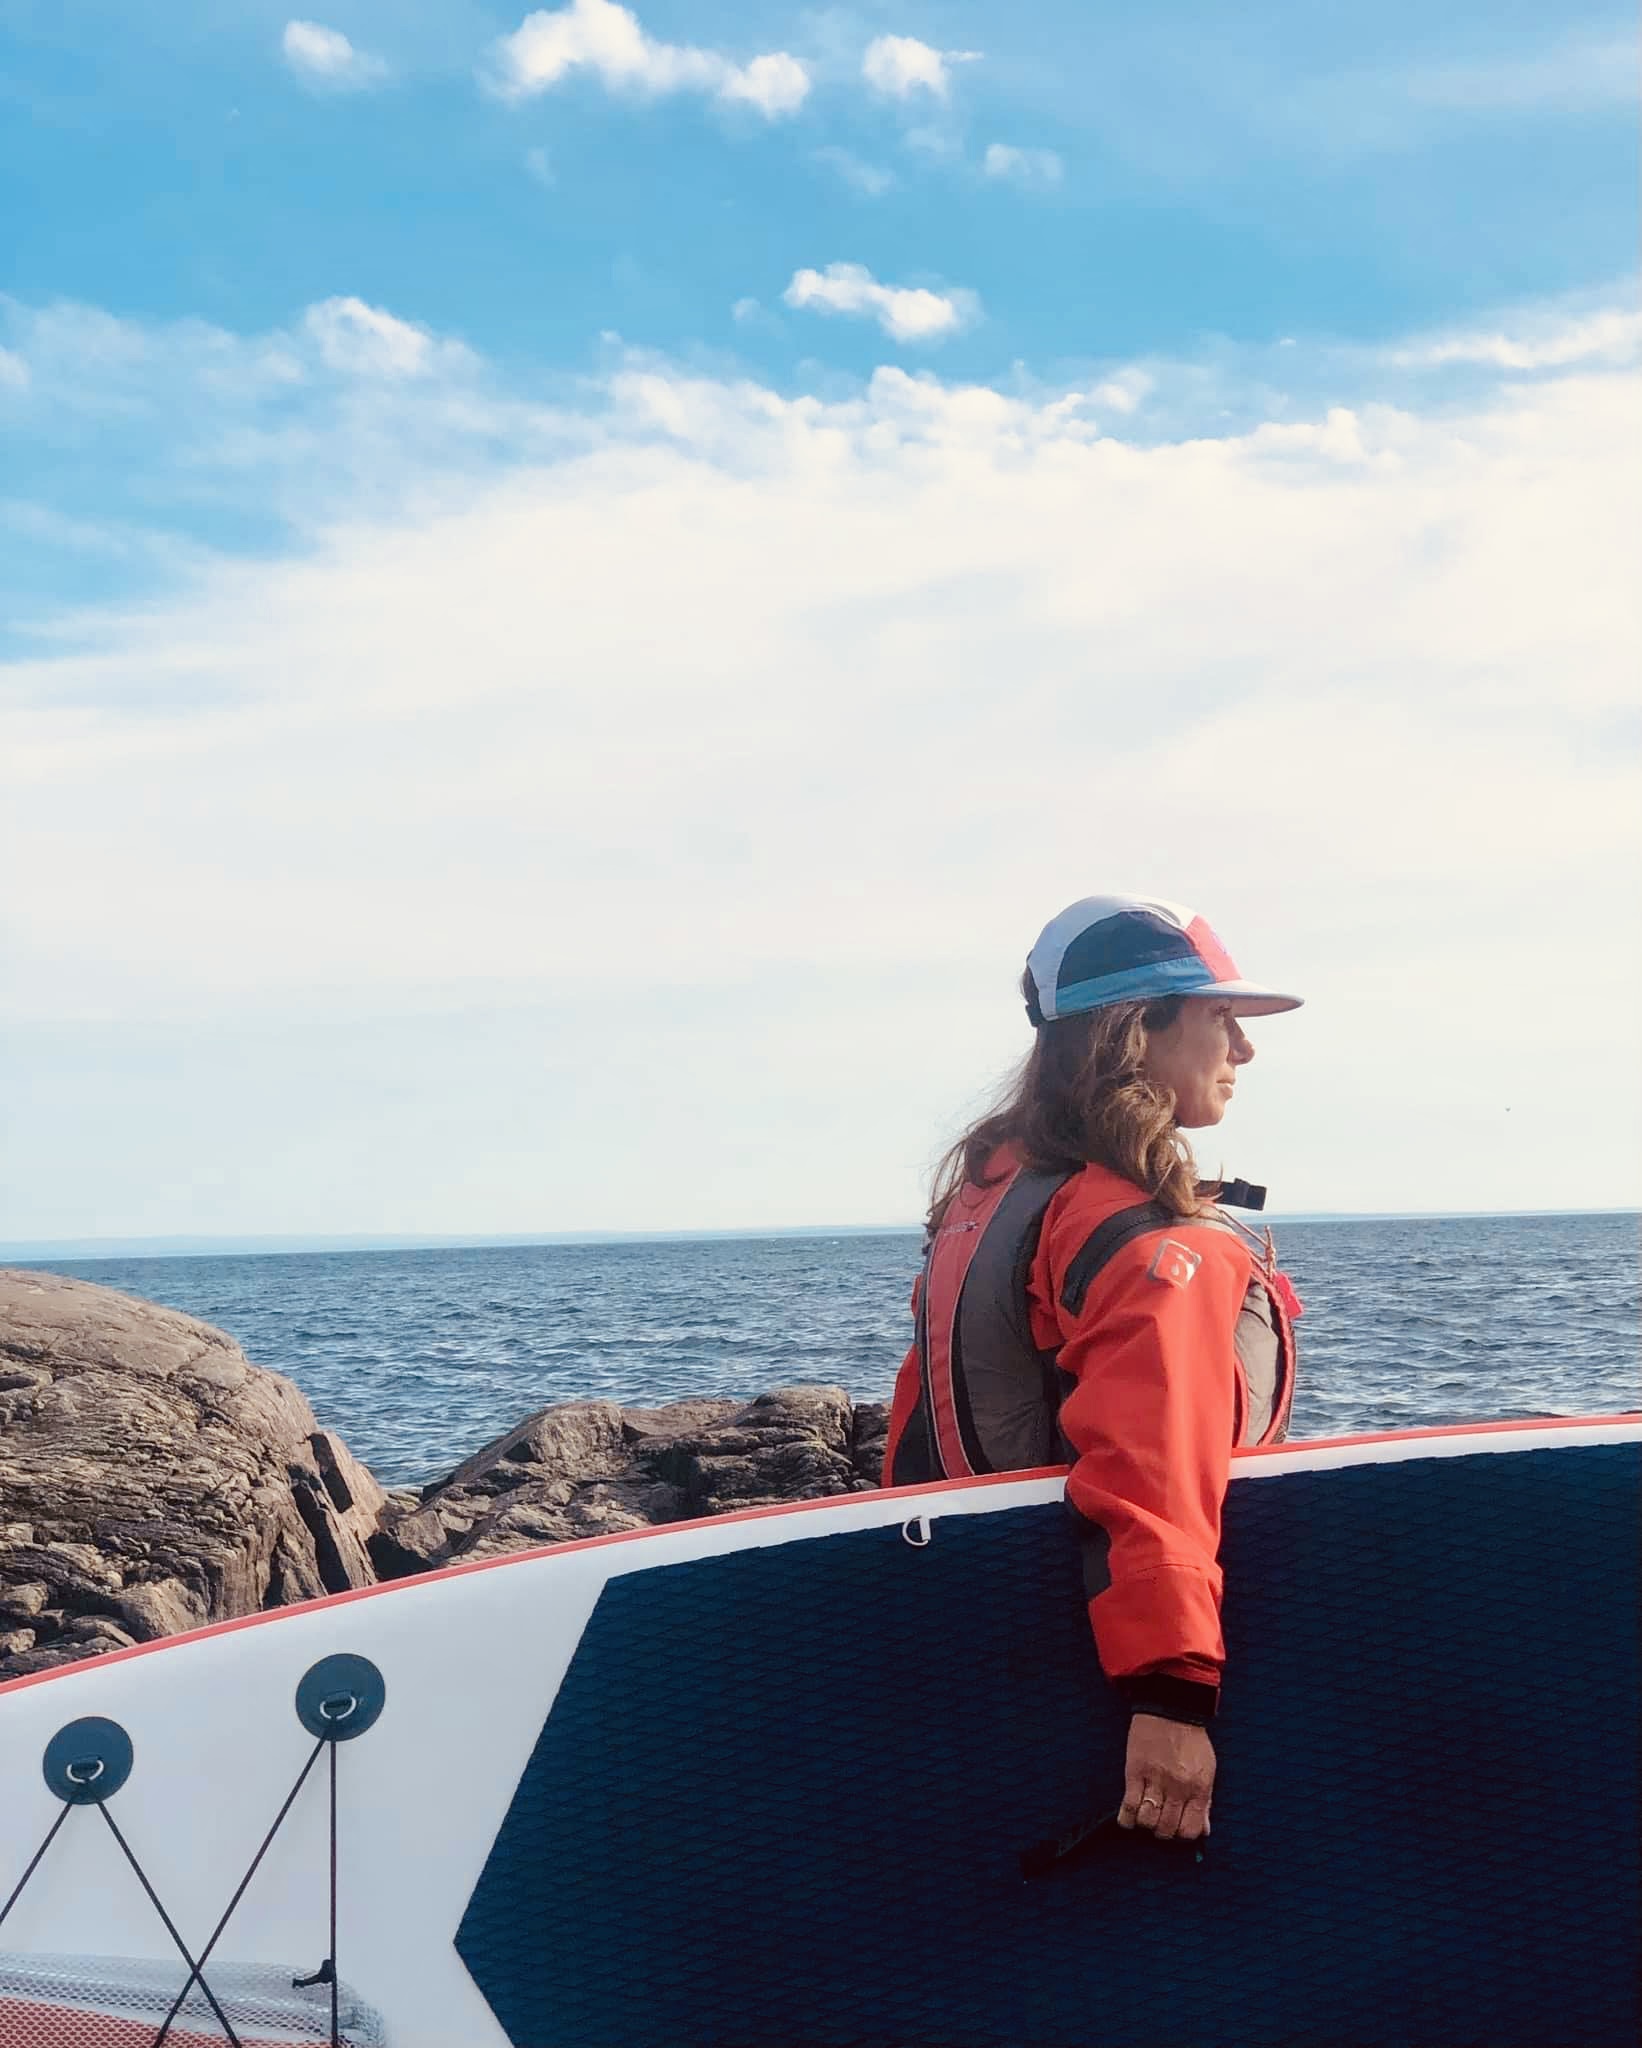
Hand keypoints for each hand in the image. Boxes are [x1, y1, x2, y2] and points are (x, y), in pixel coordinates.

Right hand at [1118, 1714, 1214, 1840]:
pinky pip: (1129, 1805)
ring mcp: (1156, 1780)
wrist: (1171, 1706)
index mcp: (1199, 1788)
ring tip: (1145, 1814)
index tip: (1177, 1827)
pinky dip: (1126, 1818)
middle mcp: (1179, 1788)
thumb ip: (1206, 1801)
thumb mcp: (1208, 1769)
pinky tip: (1127, 1817)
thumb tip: (1204, 1829)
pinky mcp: (1135, 1771)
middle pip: (1168, 1829)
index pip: (1192, 1830)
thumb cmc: (1191, 1737)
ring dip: (1145, 1823)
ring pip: (1148, 1821)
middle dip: (1162, 1831)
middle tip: (1159, 1821)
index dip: (1183, 1834)